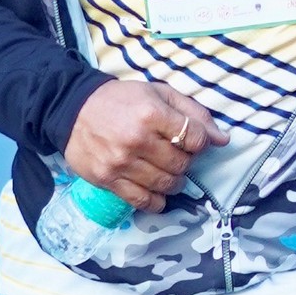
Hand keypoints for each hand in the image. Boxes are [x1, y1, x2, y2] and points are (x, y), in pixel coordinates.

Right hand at [65, 77, 226, 211]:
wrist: (72, 108)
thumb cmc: (120, 100)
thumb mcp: (158, 93)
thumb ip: (193, 113)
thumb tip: (223, 139)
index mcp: (151, 114)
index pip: (195, 139)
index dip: (200, 142)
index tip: (192, 141)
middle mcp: (137, 140)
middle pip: (182, 164)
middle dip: (186, 161)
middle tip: (176, 154)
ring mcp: (121, 162)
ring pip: (166, 185)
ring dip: (173, 181)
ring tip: (166, 171)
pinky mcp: (108, 179)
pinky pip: (143, 201)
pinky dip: (156, 201)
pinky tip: (156, 192)